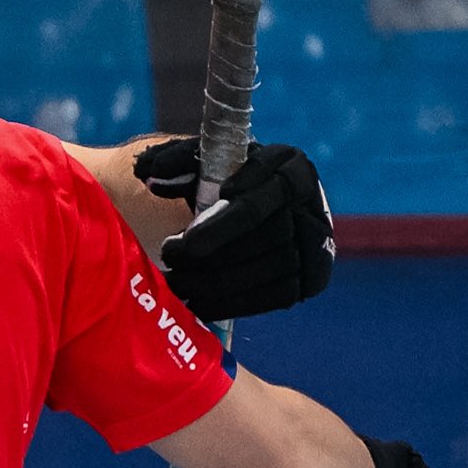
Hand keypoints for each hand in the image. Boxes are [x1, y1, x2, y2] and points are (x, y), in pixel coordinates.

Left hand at [148, 139, 334, 321]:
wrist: (250, 212)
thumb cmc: (220, 181)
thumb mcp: (204, 163)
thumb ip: (178, 161)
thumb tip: (149, 172)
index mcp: (288, 166)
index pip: (260, 196)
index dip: (226, 221)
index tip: (188, 239)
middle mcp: (311, 201)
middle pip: (265, 235)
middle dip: (212, 252)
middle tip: (168, 257)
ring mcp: (317, 242)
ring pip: (271, 268)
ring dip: (218, 282)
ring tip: (176, 285)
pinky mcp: (314, 277)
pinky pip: (278, 296)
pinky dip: (236, 304)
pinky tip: (199, 306)